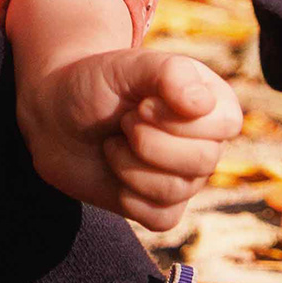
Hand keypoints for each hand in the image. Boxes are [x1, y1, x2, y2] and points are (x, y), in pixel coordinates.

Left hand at [18, 45, 242, 222]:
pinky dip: (128, 194)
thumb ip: (169, 72)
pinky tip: (115, 169)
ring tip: (114, 143)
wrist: (55, 118)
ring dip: (130, 164)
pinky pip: (161, 217)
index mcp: (211, 101)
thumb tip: (202, 104)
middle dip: (149, 140)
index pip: (226, 122)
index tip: (142, 103)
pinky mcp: (163, 208)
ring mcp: (186, 178)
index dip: (178, 118)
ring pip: (178, 189)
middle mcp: (207, 141)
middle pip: (205, 159)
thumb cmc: (96, 84)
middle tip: (124, 121)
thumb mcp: (128, 66)